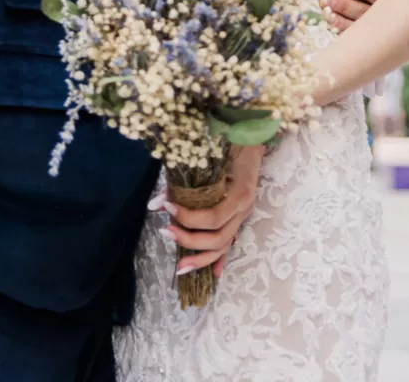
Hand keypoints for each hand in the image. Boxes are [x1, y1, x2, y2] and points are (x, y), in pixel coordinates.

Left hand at [158, 143, 263, 278]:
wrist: (252, 135)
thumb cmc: (231, 141)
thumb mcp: (210, 154)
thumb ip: (185, 178)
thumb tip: (156, 203)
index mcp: (241, 192)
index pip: (215, 216)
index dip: (190, 217)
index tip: (168, 209)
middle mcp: (244, 209)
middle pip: (219, 238)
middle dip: (190, 240)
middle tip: (166, 232)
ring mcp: (244, 215)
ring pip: (224, 246)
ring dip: (200, 259)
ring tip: (179, 267)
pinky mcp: (239, 217)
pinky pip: (230, 244)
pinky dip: (219, 259)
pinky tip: (213, 274)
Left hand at [319, 0, 399, 31]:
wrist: (405, 17)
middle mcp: (382, 14)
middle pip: (363, 11)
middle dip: (344, 5)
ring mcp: (374, 26)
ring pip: (356, 25)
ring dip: (338, 17)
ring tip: (324, 7)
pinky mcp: (365, 34)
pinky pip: (352, 35)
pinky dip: (340, 28)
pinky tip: (329, 20)